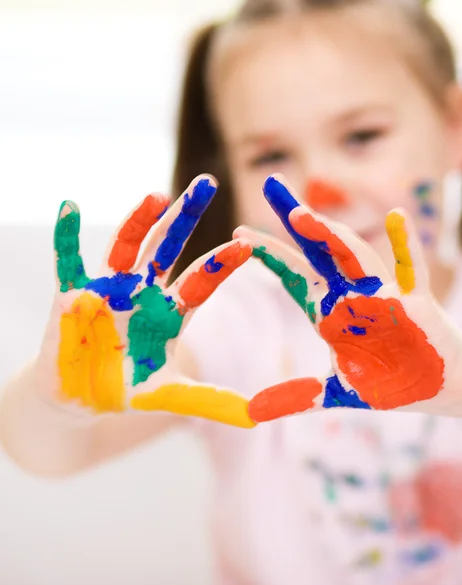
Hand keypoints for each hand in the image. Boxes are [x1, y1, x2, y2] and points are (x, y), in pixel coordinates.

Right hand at [37, 175, 254, 427]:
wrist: (80, 396)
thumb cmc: (127, 388)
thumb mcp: (170, 395)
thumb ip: (209, 400)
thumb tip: (255, 417)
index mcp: (170, 312)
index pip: (202, 281)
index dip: (222, 264)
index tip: (247, 244)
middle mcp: (143, 292)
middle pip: (168, 248)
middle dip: (186, 217)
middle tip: (207, 184)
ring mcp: (108, 289)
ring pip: (125, 248)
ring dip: (138, 222)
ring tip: (155, 196)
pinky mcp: (71, 295)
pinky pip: (67, 261)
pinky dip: (67, 237)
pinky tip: (70, 208)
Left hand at [238, 175, 461, 421]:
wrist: (441, 388)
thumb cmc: (391, 384)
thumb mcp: (339, 394)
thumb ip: (298, 398)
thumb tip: (251, 413)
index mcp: (332, 313)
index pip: (295, 275)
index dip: (270, 253)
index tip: (238, 232)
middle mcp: (355, 296)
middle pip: (320, 250)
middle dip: (296, 220)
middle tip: (271, 184)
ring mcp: (386, 296)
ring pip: (356, 257)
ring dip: (332, 236)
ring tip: (303, 216)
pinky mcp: (418, 304)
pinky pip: (412, 271)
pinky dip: (405, 245)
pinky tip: (395, 216)